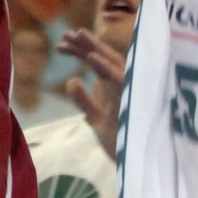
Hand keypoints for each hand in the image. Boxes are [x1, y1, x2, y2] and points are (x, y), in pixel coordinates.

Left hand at [60, 27, 128, 160]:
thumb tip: (72, 80)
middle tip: (66, 33)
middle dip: (87, 43)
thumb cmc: (121, 141)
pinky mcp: (132, 102)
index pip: (99, 62)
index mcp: (116, 87)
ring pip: (115, 64)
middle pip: (106, 57)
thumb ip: (84, 101)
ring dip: (97, 49)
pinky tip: (91, 58)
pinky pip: (120, 81)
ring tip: (78, 35)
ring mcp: (130, 92)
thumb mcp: (96, 119)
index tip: (60, 44)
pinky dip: (106, 69)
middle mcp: (125, 85)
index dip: (81, 50)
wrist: (136, 164)